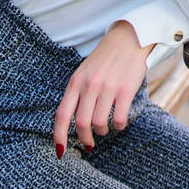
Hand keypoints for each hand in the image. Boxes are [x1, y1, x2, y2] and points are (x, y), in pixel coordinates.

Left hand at [53, 21, 152, 156]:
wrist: (129, 38)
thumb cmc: (105, 58)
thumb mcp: (84, 72)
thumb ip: (76, 93)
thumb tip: (70, 121)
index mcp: (76, 82)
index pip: (62, 115)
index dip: (59, 136)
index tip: (60, 150)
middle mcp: (89, 85)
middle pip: (81, 123)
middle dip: (85, 138)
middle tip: (89, 144)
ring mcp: (108, 88)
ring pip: (100, 123)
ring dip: (102, 131)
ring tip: (105, 128)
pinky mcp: (125, 90)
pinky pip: (119, 119)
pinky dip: (119, 126)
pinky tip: (119, 122)